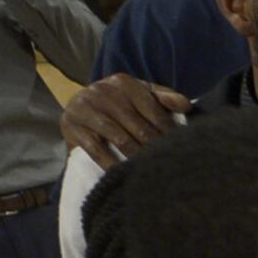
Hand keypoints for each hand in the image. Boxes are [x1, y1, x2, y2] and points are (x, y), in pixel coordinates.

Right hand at [60, 74, 190, 167]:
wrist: (78, 106)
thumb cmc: (118, 103)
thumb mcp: (140, 95)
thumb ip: (163, 98)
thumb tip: (186, 106)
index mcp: (125, 83)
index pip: (154, 111)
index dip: (168, 133)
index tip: (177, 149)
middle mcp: (104, 91)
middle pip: (139, 127)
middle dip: (155, 148)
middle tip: (166, 164)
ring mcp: (86, 108)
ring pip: (120, 138)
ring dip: (136, 157)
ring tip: (149, 170)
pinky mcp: (72, 125)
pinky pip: (96, 149)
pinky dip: (111, 163)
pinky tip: (122, 173)